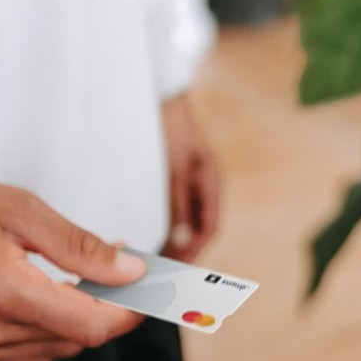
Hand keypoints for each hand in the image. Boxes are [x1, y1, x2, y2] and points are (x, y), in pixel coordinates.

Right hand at [0, 174, 146, 360]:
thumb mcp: (21, 210)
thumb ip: (80, 245)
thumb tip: (132, 271)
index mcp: (4, 291)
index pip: (91, 324)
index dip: (128, 311)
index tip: (148, 290)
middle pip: (77, 339)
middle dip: (105, 309)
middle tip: (114, 272)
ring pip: (55, 350)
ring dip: (75, 320)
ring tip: (74, 280)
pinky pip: (27, 355)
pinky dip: (45, 330)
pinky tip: (39, 299)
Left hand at [160, 92, 221, 262]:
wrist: (158, 90)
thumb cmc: (169, 125)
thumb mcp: (173, 169)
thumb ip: (177, 207)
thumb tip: (180, 244)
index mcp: (211, 182)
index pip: (209, 227)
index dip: (195, 250)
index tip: (177, 270)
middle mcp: (203, 184)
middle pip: (197, 226)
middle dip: (183, 250)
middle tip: (162, 270)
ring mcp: (189, 178)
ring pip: (184, 218)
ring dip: (172, 238)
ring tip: (152, 257)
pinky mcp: (173, 174)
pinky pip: (173, 206)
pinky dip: (164, 222)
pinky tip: (148, 231)